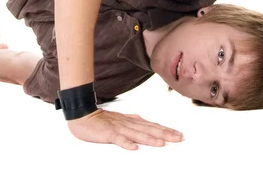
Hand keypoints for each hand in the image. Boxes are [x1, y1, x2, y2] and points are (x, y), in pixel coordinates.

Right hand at [67, 109, 182, 149]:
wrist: (83, 115)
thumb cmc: (101, 119)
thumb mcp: (120, 119)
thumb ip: (132, 120)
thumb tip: (143, 120)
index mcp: (131, 121)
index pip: (152, 126)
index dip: (166, 130)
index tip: (178, 134)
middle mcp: (128, 124)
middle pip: (149, 129)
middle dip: (165, 134)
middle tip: (179, 138)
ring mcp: (119, 128)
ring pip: (137, 134)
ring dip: (150, 138)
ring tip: (162, 143)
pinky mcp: (108, 133)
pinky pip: (118, 139)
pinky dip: (126, 143)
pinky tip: (134, 147)